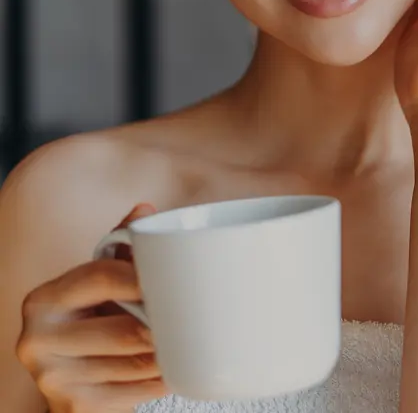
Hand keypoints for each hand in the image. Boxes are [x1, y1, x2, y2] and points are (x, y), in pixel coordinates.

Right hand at [16, 204, 168, 412]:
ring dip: (169, 353)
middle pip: (125, 328)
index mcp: (44, 300)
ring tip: (188, 339)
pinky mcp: (75, 408)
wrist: (63, 376)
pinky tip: (174, 367)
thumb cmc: (87, 317)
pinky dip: (161, 379)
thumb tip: (145, 210)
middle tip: (192, 314)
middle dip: (164, 323)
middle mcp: (39, 340)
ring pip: (135, 361)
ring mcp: (55, 380)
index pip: (102, 277)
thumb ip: (119, 245)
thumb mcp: (95, 280)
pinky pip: (134, 392)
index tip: (174, 277)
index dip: (143, 276)